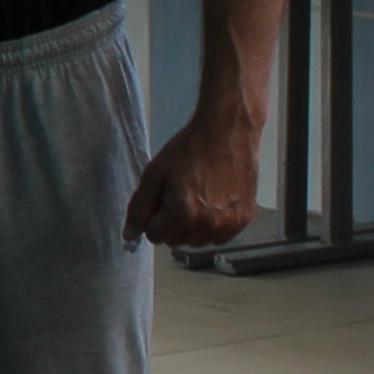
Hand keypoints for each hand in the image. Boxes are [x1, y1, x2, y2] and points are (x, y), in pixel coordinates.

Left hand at [126, 103, 263, 246]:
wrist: (227, 132)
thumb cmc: (189, 149)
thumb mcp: (154, 173)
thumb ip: (138, 208)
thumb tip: (129, 236)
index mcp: (184, 213)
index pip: (154, 237)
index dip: (153, 217)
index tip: (161, 198)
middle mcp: (209, 223)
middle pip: (175, 242)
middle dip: (171, 223)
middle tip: (180, 193)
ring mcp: (230, 223)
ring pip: (196, 241)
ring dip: (192, 226)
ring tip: (198, 195)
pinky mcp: (244, 219)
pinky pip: (218, 237)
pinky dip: (212, 225)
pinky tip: (214, 201)